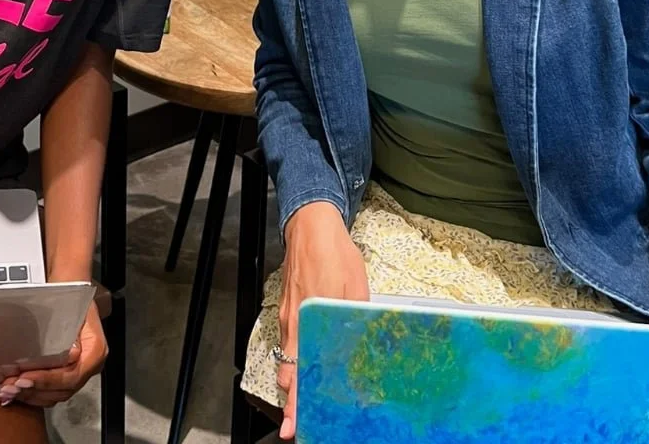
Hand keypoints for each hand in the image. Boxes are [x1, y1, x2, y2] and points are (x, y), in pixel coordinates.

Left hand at [0, 301, 106, 407]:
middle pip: (62, 390)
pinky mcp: (65, 373)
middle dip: (34, 391)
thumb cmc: (70, 296)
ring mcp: (78, 372)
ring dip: (30, 395)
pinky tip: (15, 391)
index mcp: (95, 350)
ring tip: (7, 390)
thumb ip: (70, 329)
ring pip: (55, 395)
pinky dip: (32, 394)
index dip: (47, 381)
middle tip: (10, 387)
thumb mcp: (73, 306)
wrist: (70, 288)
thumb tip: (68, 355)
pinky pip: (51, 392)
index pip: (72, 376)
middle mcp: (89, 366)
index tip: (24, 379)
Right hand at [277, 202, 368, 439]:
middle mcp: (294, 323)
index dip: (296, 400)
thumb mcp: (355, 285)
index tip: (293, 423)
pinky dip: (292, 358)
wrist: (311, 224)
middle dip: (290, 400)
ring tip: (299, 401)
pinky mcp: (287, 307)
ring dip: (292, 380)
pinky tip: (302, 364)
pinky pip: (287, 341)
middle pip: (288, 371)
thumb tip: (362, 342)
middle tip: (293, 425)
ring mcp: (288, 315)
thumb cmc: (334, 252)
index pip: (300, 371)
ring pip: (286, 358)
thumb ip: (355, 316)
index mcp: (310, 319)